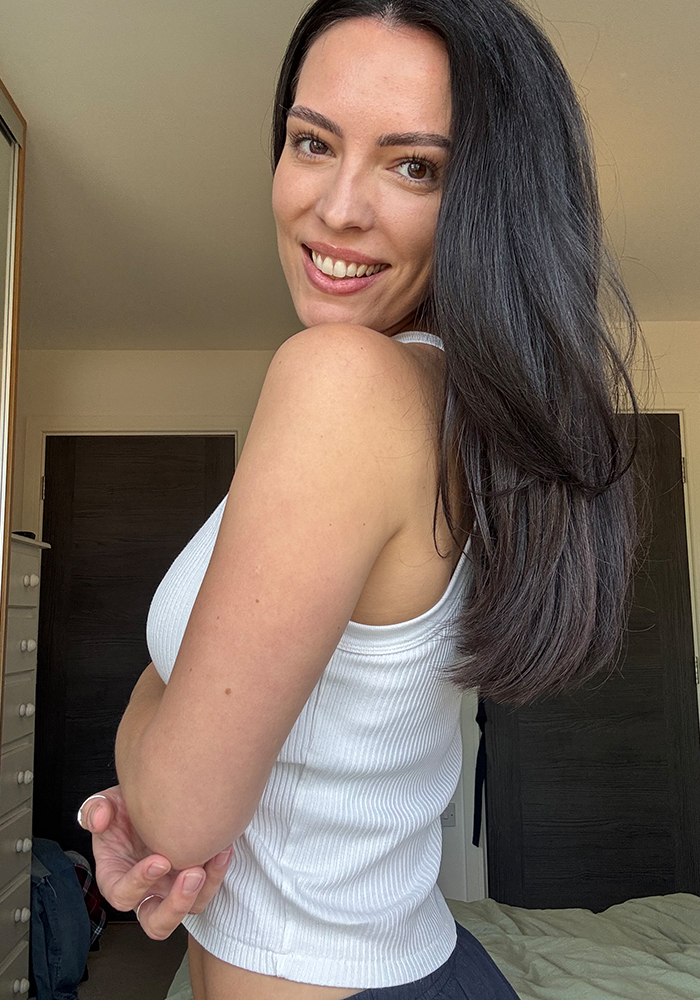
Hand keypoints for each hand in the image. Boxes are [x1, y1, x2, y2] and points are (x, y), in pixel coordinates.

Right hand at [77, 785, 232, 940]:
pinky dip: (218, 871)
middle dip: (176, 904)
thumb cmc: (127, 810)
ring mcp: (171, 887)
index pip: (123, 896)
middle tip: (192, 874)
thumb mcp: (106, 803)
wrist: (154, 799)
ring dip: (205, 887)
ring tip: (216, 856)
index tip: (159, 860)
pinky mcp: (195, 878)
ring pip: (191, 908)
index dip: (140, 883)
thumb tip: (99, 820)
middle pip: (158, 922)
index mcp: (116, 879)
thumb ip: (96, 809)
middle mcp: (146, 891)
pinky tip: (224, 847)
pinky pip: (209, 887)